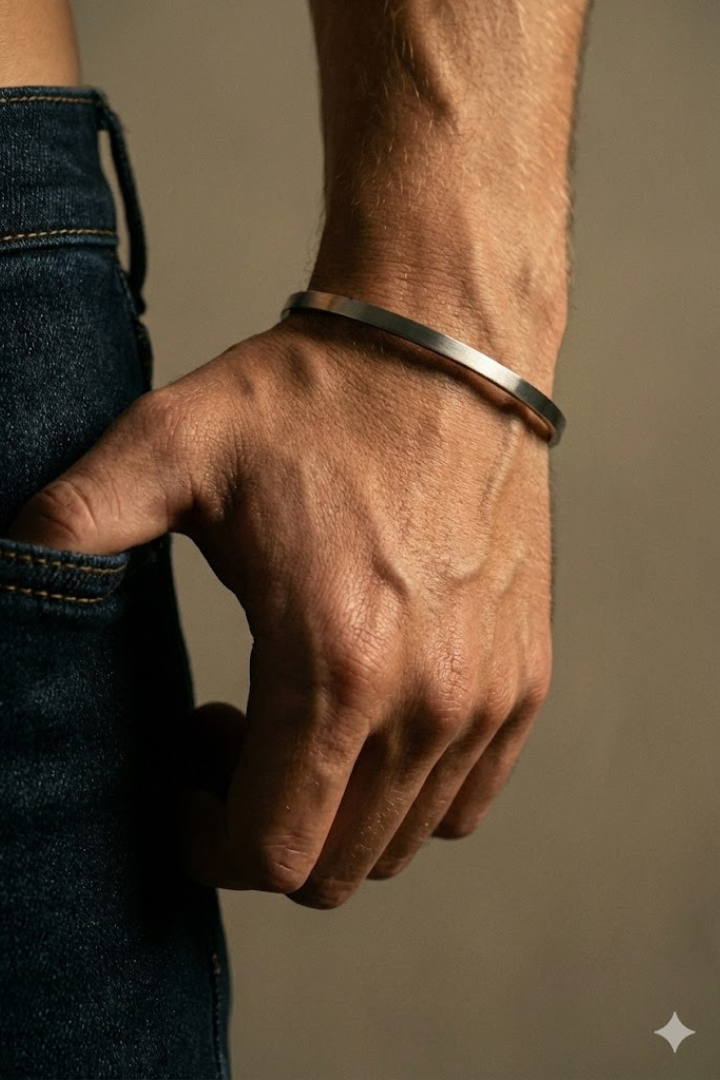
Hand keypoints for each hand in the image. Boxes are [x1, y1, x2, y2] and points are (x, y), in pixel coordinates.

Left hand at [5, 312, 553, 908]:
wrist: (447, 350)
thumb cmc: (319, 400)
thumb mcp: (174, 444)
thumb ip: (76, 518)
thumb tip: (3, 561)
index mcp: (334, 663)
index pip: (271, 853)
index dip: (206, 846)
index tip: (183, 782)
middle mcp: (426, 701)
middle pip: (336, 869)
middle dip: (265, 834)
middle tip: (237, 739)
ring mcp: (486, 697)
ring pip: (399, 844)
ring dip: (335, 815)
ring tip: (306, 722)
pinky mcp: (524, 679)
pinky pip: (464, 800)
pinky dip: (408, 794)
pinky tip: (373, 716)